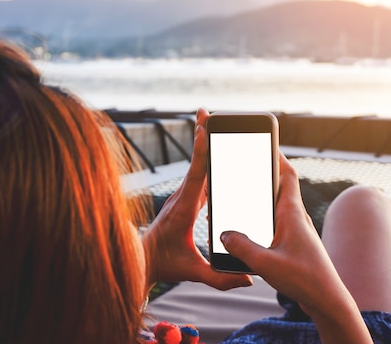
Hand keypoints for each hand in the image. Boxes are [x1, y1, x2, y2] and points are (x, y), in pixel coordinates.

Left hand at [142, 109, 251, 289]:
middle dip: (200, 135)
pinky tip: (211, 146)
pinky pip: (196, 172)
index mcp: (183, 209)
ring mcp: (182, 195)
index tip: (203, 131)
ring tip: (209, 119)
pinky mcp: (185, 197)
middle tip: (205, 111)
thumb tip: (249, 279)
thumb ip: (219, 278)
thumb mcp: (192, 273)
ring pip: (195, 163)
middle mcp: (181, 197)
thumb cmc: (165, 264)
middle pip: (195, 161)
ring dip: (201, 141)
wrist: (140, 260)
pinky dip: (203, 155)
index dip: (200, 154)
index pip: (194, 177)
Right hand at [220, 154, 372, 342]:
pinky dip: (262, 217)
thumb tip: (224, 234)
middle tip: (245, 162)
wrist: (328, 300)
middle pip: (280, 185)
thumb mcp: (267, 264)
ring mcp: (296, 230)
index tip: (264, 141)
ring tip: (241, 191)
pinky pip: (275, 222)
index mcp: (292, 213)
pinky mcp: (294, 244)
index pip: (286, 174)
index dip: (276, 155)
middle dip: (264, 172)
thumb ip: (242, 247)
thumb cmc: (304, 279)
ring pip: (277, 204)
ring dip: (262, 196)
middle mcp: (296, 217)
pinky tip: (248, 227)